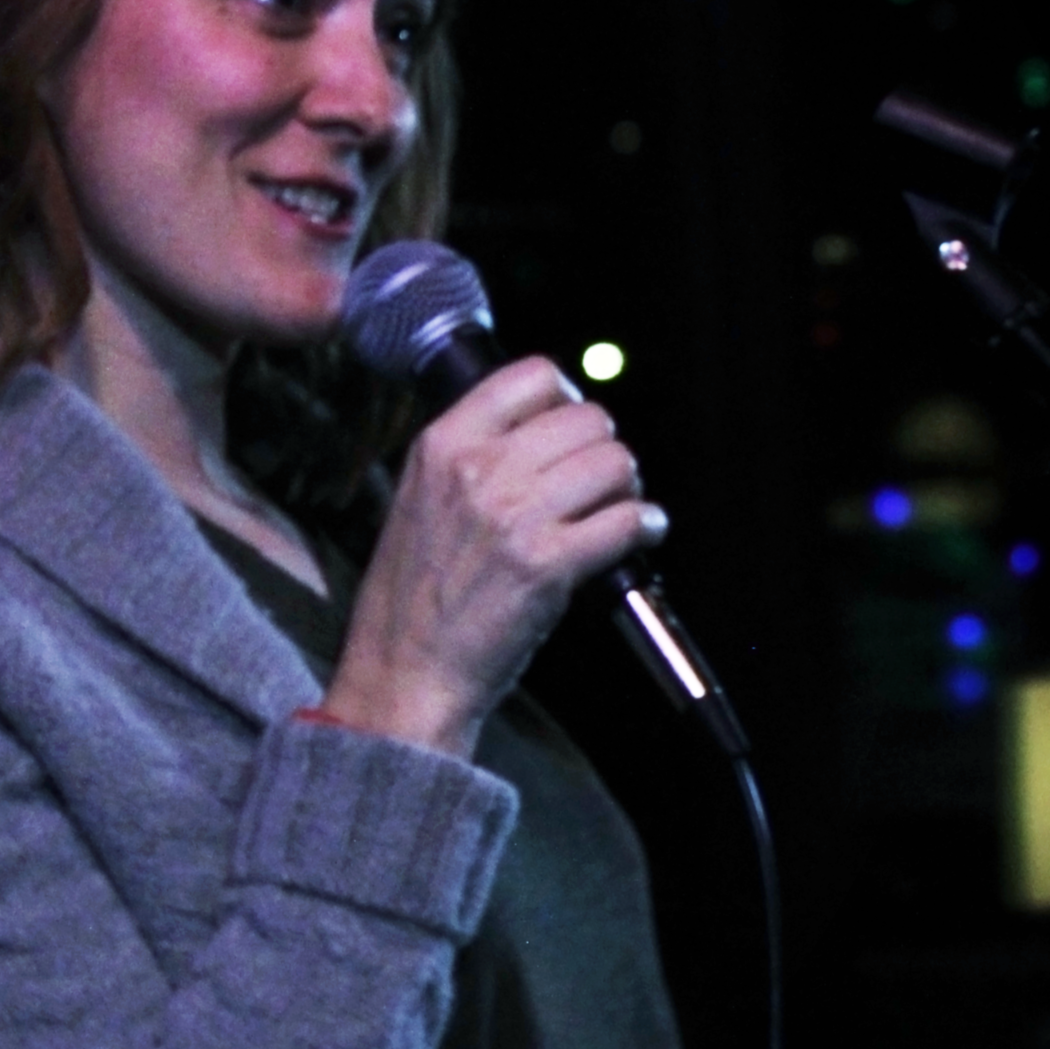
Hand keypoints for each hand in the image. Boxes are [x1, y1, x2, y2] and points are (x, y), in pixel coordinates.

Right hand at [322, 357, 666, 756]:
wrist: (404, 673)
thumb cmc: (413, 598)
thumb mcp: (418, 499)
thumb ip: (470, 458)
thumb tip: (541, 431)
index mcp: (442, 444)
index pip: (530, 375)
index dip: (566, 399)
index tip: (571, 428)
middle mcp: (479, 469)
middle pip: (587, 418)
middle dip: (604, 450)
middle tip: (599, 484)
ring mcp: (515, 515)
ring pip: (615, 463)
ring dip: (627, 488)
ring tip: (617, 512)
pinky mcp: (548, 564)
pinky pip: (627, 521)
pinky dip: (645, 528)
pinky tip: (638, 538)